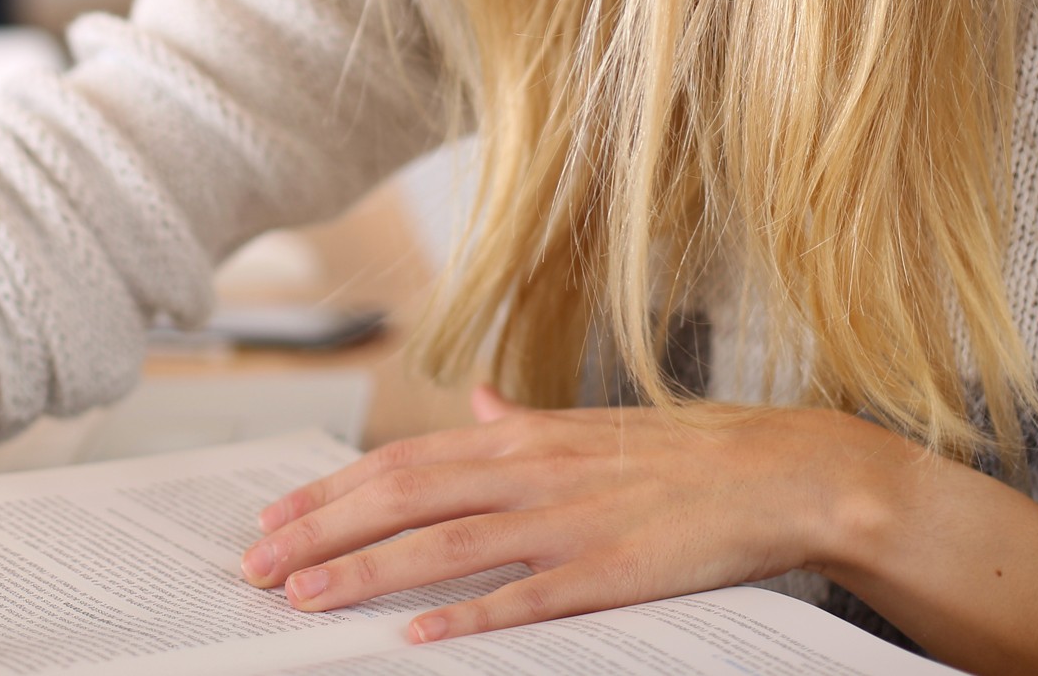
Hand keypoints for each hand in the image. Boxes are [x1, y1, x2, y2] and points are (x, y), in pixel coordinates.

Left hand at [239, 386, 907, 645]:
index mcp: (524, 436)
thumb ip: (525, 422)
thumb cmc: (684, 456)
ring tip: (304, 598)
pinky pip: (524, 598)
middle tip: (256, 565)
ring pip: (444, 545)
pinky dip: (468, 617)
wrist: (780, 471)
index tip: (274, 517)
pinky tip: (418, 637)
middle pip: (402, 496)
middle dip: (321, 532)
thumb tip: (480, 400)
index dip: (330, 489)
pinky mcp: (609, 570)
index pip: (402, 459)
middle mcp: (532, 469)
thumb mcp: (591, 427)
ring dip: (366, 573)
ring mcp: (568, 520)